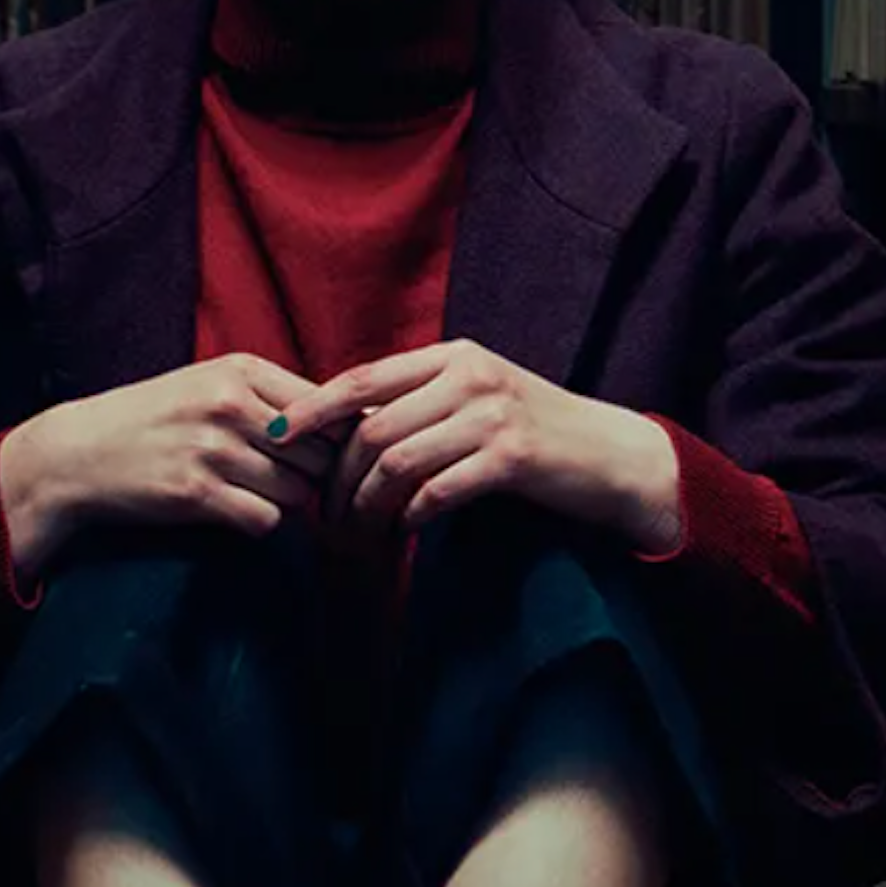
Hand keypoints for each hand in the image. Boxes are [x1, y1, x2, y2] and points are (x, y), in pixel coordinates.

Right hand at [0, 352, 334, 578]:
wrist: (78, 453)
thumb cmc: (152, 421)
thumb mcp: (208, 385)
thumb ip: (270, 398)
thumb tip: (349, 427)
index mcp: (240, 370)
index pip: (329, 407)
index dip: (337, 441)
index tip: (322, 458)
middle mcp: (230, 404)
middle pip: (320, 455)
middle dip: (312, 477)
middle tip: (287, 484)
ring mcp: (212, 448)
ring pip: (297, 492)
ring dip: (284, 502)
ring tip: (253, 495)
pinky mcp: (195, 493)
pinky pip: (265, 520)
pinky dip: (258, 524)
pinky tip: (234, 513)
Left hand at [269, 340, 682, 547]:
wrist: (610, 455)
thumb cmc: (531, 431)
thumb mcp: (473, 399)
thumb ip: (419, 402)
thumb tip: (342, 426)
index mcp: (452, 356)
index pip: (363, 378)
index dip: (313, 408)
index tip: (275, 435)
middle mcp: (470, 376)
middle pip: (374, 426)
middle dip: (338, 475)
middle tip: (321, 511)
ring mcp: (493, 414)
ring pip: (399, 460)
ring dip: (368, 503)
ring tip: (356, 530)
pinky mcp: (514, 456)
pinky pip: (439, 489)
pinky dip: (413, 514)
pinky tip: (406, 529)